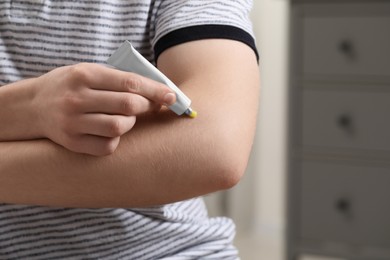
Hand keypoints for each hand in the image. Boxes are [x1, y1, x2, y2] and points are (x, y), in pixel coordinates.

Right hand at [32, 63, 175, 155]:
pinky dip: (116, 139)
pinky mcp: (72, 142)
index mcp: (85, 75)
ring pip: (119, 127)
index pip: (130, 83)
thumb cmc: (69, 86)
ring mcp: (73, 123)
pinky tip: (111, 131)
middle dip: (148, 106)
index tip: (172, 96)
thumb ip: (117, 78)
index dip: (156, 90)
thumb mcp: (88, 71)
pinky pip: (107, 146)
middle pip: (128, 106)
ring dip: (131, 122)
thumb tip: (156, 89)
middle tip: (151, 106)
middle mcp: (77, 99)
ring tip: (126, 117)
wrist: (32, 106)